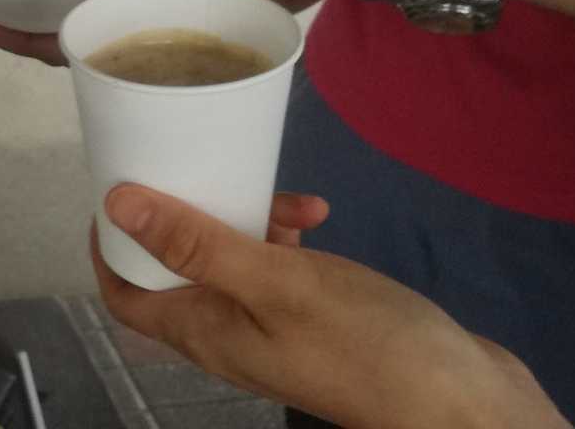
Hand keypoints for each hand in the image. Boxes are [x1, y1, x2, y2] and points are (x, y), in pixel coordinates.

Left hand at [95, 185, 568, 428]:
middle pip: (176, 267)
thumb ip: (196, 244)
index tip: (121, 187)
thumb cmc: (364, 344)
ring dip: (250, 218)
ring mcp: (272, 330)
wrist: (463, 404)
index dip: (111, 244)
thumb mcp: (274, 282)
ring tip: (294, 199)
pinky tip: (320, 214)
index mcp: (202, 332)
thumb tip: (114, 205)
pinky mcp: (314, 322)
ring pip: (232, 260)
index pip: (125, 292)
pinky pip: (279, 269)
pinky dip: (289, 238)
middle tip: (210, 168)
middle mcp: (227, 334)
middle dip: (189, 214)